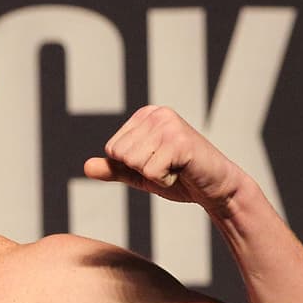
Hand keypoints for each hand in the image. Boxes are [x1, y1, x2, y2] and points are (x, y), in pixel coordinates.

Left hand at [83, 105, 244, 212]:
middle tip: (169, 167)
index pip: (113, 149)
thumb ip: (115, 169)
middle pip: (121, 155)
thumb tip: (85, 167)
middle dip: (143, 170)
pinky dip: (165, 181)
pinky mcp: (179, 142)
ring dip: (155, 176)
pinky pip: (150, 172)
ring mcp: (169, 125)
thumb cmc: (182, 178)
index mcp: (145, 115)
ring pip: (134, 163)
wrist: (217, 188)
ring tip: (176, 168)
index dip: (133, 166)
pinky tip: (183, 172)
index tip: (159, 162)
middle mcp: (157, 114)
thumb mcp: (141, 173)